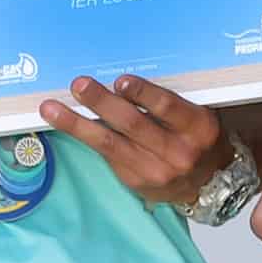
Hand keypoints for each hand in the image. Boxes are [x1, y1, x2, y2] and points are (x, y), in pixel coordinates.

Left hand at [38, 74, 225, 207]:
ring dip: (77, 124)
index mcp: (197, 127)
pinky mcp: (134, 180)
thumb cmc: (199, 138)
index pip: (167, 107)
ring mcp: (153, 169)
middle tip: (79, 85)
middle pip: (133, 124)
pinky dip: (83, 136)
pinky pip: (105, 154)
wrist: (209, 183)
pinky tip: (64, 122)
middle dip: (102, 103)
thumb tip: (122, 79)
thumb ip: (170, 101)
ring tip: (52, 108)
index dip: (142, 94)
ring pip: (110, 143)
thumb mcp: (198, 116)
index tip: (120, 81)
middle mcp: (177, 151)